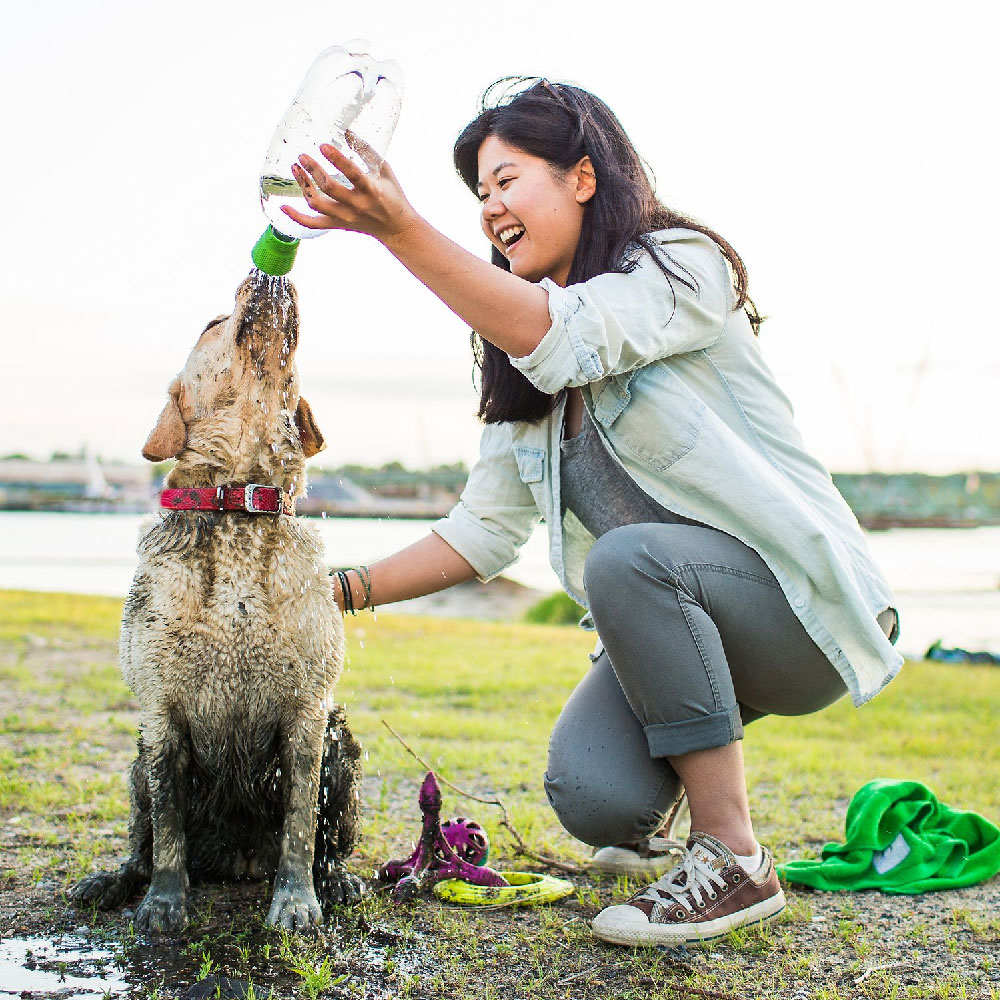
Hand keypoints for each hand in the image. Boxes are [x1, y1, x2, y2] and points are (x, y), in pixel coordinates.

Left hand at [284, 137, 416, 245]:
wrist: (395, 228)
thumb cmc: (392, 195)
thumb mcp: (385, 171)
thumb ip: (367, 151)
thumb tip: (346, 130)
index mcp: (372, 190)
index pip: (352, 173)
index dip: (337, 159)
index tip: (322, 145)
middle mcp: (357, 205)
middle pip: (329, 188)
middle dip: (313, 171)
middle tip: (302, 156)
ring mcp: (346, 217)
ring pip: (317, 204)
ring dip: (303, 186)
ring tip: (295, 169)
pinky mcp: (338, 225)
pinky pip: (313, 224)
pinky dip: (296, 217)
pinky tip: (283, 206)